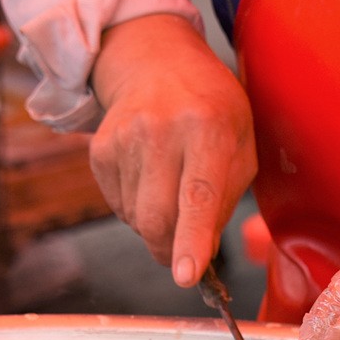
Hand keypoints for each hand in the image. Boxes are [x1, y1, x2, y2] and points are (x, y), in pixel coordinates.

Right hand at [91, 15, 255, 285]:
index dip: (192, 240)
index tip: (187, 276)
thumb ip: (226, 200)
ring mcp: (124, 139)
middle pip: (157, 219)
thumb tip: (202, 254)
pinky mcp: (99, 151)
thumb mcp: (240, 144)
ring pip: (136, 219)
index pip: (198, 195)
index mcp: (207, 127)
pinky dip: (136, 207)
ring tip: (169, 186)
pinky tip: (148, 177)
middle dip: (169, 250)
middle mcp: (160, 130)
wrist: (156, 64)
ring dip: (155, 224)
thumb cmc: (210, 110)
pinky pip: (118, 207)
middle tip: (182, 255)